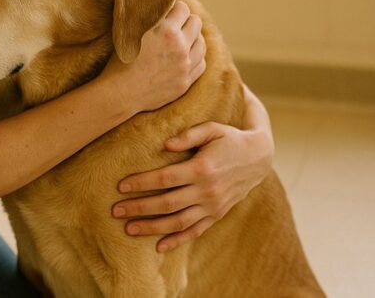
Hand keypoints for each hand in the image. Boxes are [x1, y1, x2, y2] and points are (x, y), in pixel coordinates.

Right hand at [101, 1, 205, 113]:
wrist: (120, 93)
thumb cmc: (120, 60)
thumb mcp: (131, 32)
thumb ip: (148, 16)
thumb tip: (158, 1)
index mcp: (166, 31)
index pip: (183, 8)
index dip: (175, 8)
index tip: (169, 12)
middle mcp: (180, 46)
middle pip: (196, 23)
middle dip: (186, 21)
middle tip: (176, 25)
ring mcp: (185, 65)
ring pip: (202, 43)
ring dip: (194, 39)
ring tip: (183, 40)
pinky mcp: (186, 81)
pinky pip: (202, 63)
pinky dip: (196, 58)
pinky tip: (186, 57)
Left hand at [111, 91, 273, 252]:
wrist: (259, 157)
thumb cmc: (229, 138)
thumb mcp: (212, 128)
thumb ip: (188, 134)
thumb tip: (165, 144)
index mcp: (202, 169)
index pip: (165, 179)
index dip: (141, 183)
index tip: (120, 187)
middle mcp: (207, 191)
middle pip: (166, 204)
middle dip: (138, 208)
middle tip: (115, 210)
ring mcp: (213, 206)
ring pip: (178, 222)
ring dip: (152, 228)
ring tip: (129, 229)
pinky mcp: (217, 215)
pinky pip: (195, 232)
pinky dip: (177, 241)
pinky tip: (158, 246)